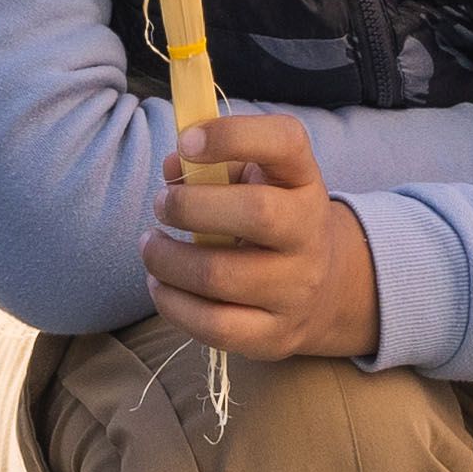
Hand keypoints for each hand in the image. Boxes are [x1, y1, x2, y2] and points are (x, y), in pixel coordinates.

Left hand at [141, 114, 380, 363]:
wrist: (321, 288)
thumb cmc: (270, 219)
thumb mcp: (254, 180)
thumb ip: (212, 165)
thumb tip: (173, 166)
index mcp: (304, 181)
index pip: (286, 142)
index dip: (233, 136)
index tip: (187, 141)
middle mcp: (310, 233)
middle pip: (256, 213)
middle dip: (190, 206)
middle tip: (161, 205)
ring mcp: (297, 289)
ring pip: (221, 276)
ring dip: (167, 259)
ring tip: (151, 247)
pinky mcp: (276, 335)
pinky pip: (214, 326)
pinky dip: (172, 304)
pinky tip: (160, 285)